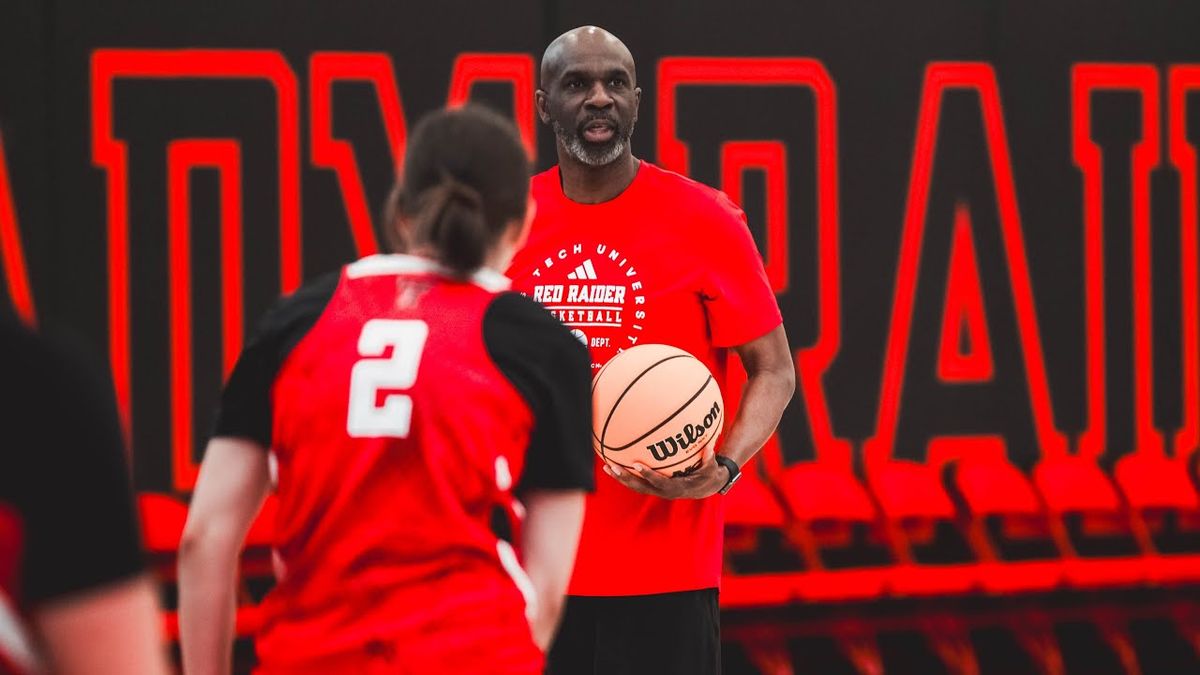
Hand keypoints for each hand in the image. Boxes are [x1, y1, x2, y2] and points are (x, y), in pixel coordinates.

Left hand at [601, 445, 729, 499]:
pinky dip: (626, 474)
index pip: (658, 482)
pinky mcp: (653, 487)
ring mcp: (656, 490)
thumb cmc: (708, 475)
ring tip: (606, 466)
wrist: (705, 487)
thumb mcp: (711, 468)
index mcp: (676, 488)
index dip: (647, 475)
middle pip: (640, 487)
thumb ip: (709, 459)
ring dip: (620, 477)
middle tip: (612, 467)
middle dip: (625, 478)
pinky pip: (637, 481)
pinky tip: (615, 463)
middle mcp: (663, 491)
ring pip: (635, 486)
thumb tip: (710, 447)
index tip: (636, 464)